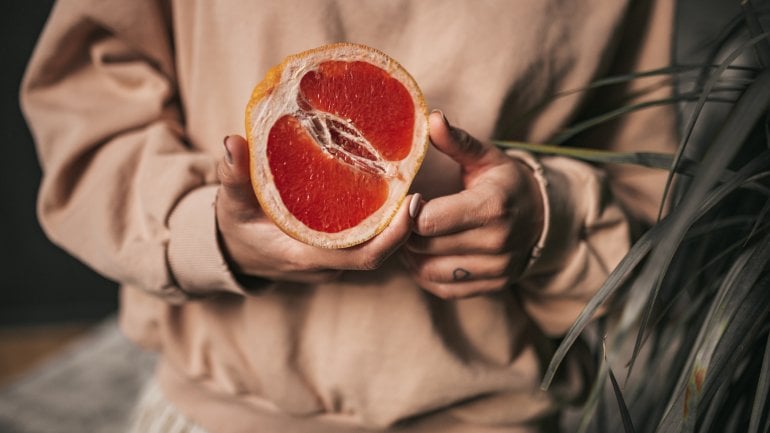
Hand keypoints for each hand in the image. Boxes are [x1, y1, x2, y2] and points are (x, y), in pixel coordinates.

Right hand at [216, 135, 416, 283]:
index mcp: (304, 255)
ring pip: (372, 248)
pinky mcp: (332, 255)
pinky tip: (390, 197)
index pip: (362, 256)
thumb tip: (233, 142)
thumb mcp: (229, 202)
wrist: (231, 254)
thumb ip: (232, 174)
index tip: (412, 204)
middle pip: (377, 253)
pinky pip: (363, 243)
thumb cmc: (234, 228)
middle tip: (418, 192)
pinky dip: (379, 225)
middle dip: (403, 228)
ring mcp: (330, 263)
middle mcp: (324, 264)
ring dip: (394, 226)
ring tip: (409, 189)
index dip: (393, 235)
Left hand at [402, 111, 544, 298]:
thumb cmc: (506, 183)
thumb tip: (432, 118)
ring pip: (429, 271)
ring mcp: (496, 269)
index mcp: (492, 206)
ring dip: (411, 255)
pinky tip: (423, 254)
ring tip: (410, 235)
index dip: (408, 211)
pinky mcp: (492, 286)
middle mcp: (496, 242)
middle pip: (424, 246)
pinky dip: (424, 274)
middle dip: (406, 232)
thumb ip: (457, 141)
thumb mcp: (485, 158)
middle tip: (402, 217)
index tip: (408, 199)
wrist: (543, 217)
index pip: (429, 220)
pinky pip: (443, 288)